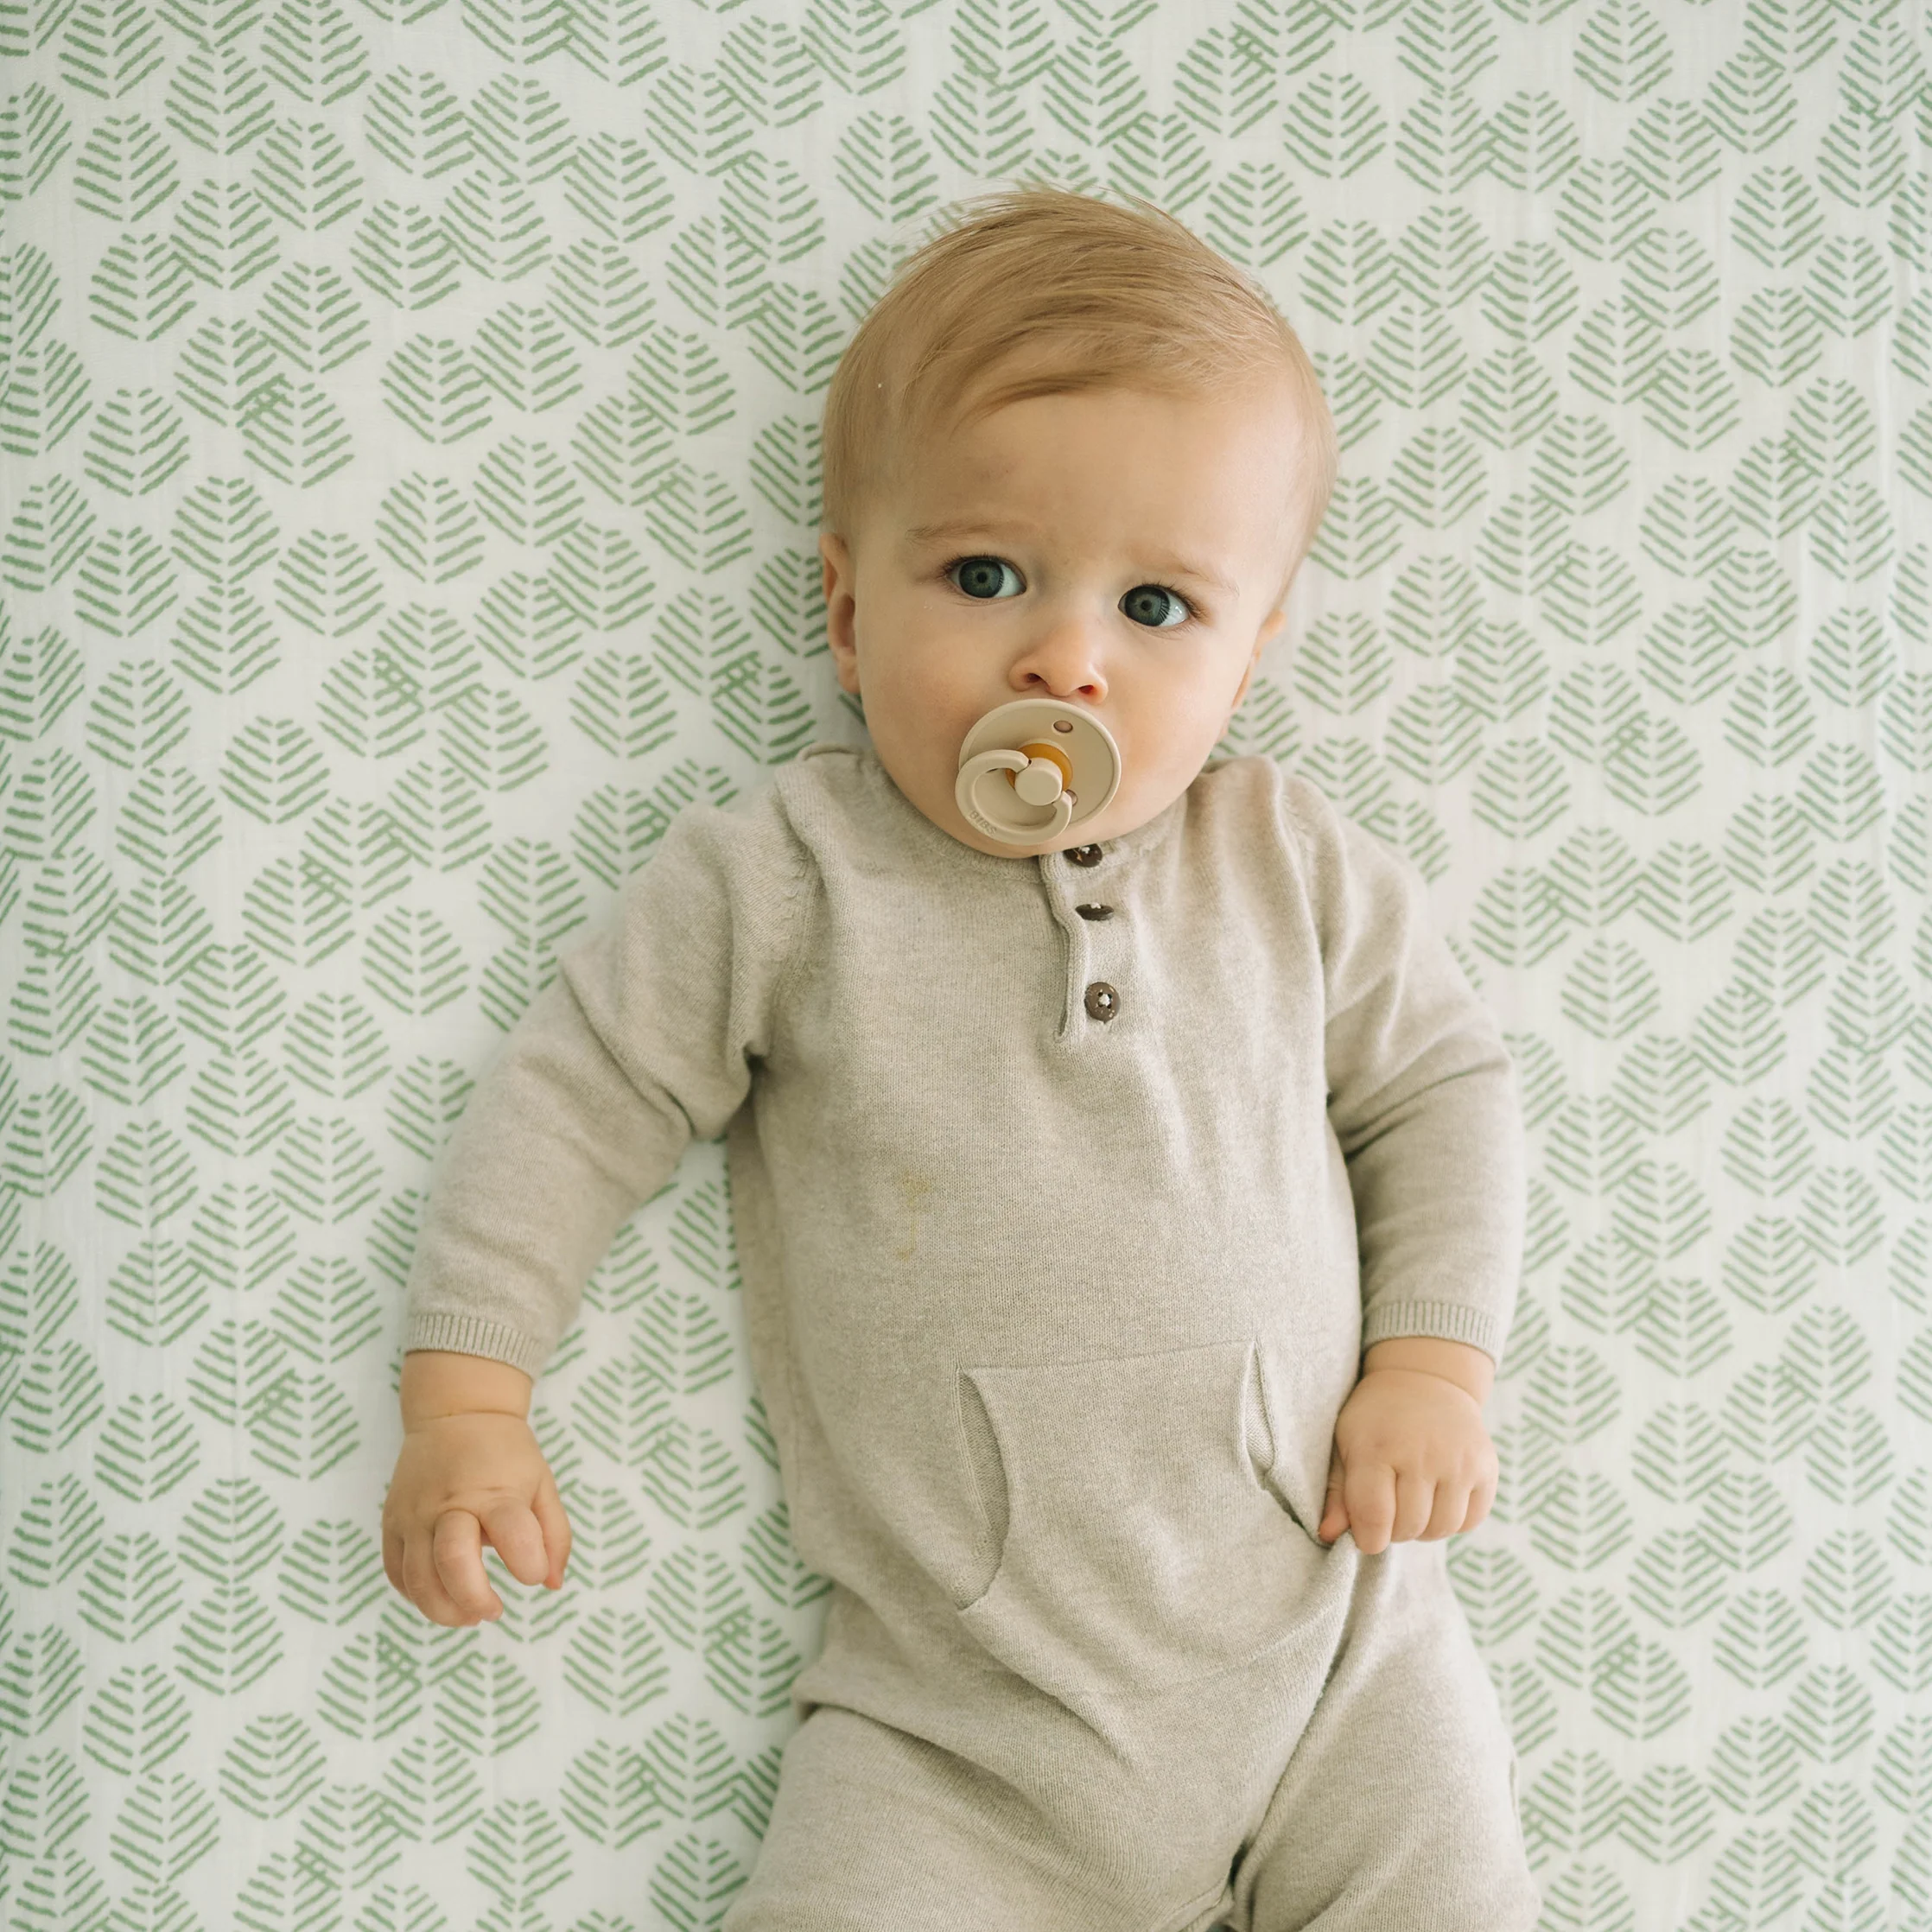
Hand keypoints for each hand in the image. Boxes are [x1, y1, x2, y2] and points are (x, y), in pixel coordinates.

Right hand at [382, 1411, 572, 1624]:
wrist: (456, 1413)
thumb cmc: (506, 1455)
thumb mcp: (543, 1483)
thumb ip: (555, 1535)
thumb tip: (553, 1585)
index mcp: (494, 1493)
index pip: (513, 1535)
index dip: (529, 1565)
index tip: (533, 1573)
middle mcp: (448, 1505)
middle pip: (452, 1563)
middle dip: (474, 1599)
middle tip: (495, 1610)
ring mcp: (414, 1515)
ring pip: (418, 1579)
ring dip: (444, 1610)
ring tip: (470, 1615)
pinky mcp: (391, 1522)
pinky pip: (395, 1573)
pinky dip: (415, 1596)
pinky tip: (440, 1597)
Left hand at [1316, 1367, 1496, 1554]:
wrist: (1424, 1381)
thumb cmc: (1376, 1420)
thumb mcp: (1346, 1445)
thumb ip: (1338, 1493)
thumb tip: (1327, 1535)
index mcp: (1378, 1447)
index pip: (1375, 1517)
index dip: (1368, 1539)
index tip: (1366, 1535)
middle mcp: (1422, 1453)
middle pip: (1409, 1527)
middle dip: (1394, 1531)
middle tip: (1389, 1511)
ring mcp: (1459, 1460)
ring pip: (1442, 1528)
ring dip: (1424, 1529)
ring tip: (1412, 1505)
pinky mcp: (1486, 1467)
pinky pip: (1471, 1520)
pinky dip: (1453, 1521)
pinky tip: (1438, 1499)